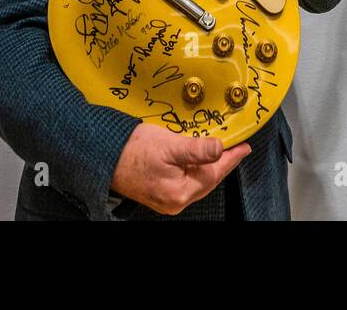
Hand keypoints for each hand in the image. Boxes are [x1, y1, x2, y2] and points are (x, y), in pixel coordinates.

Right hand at [110, 124, 250, 215]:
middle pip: (207, 181)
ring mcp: (166, 200)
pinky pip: (185, 183)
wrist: (103, 155)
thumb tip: (220, 148)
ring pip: (197, 183)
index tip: (244, 147)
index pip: (213, 173)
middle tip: (236, 148)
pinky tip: (198, 160)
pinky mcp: (159, 194)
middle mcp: (174, 202)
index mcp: (178, 192)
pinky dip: (195, 171)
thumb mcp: (168, 144)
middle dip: (223, 164)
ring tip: (221, 152)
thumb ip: (196, 149)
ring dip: (209, 167)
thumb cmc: (131, 150)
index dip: (231, 158)